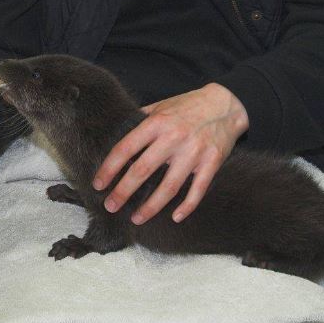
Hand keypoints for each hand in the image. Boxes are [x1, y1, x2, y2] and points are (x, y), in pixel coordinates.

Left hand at [91, 83, 248, 224]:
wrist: (225, 103)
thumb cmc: (188, 106)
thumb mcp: (161, 106)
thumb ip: (141, 121)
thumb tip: (117, 136)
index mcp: (157, 122)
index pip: (126, 148)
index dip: (109, 168)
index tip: (99, 184)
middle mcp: (174, 137)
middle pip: (143, 170)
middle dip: (123, 191)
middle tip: (110, 206)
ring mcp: (194, 152)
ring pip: (169, 187)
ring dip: (151, 207)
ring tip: (136, 218)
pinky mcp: (212, 162)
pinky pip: (197, 190)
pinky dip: (187, 206)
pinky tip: (175, 217)